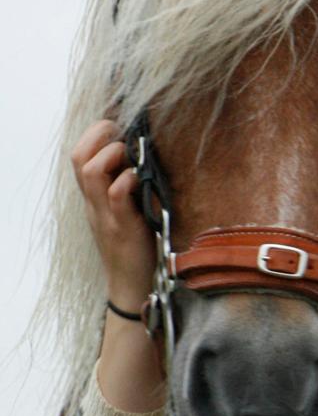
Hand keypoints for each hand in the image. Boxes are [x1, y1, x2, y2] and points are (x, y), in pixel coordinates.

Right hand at [71, 118, 155, 311]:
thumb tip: (141, 158)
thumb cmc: (133, 245)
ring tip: (131, 157)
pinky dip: (128, 180)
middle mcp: (94, 202)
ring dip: (112, 154)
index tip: (118, 130)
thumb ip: (125, 186)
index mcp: (93, 196)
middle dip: (99, 135)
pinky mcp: (122, 227)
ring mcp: (105, 214)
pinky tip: (141, 180)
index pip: (78, 155)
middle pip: (78, 156)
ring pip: (90, 171)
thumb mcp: (124, 210)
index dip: (94, 135)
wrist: (131, 285)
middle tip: (123, 136)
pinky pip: (116, 195)